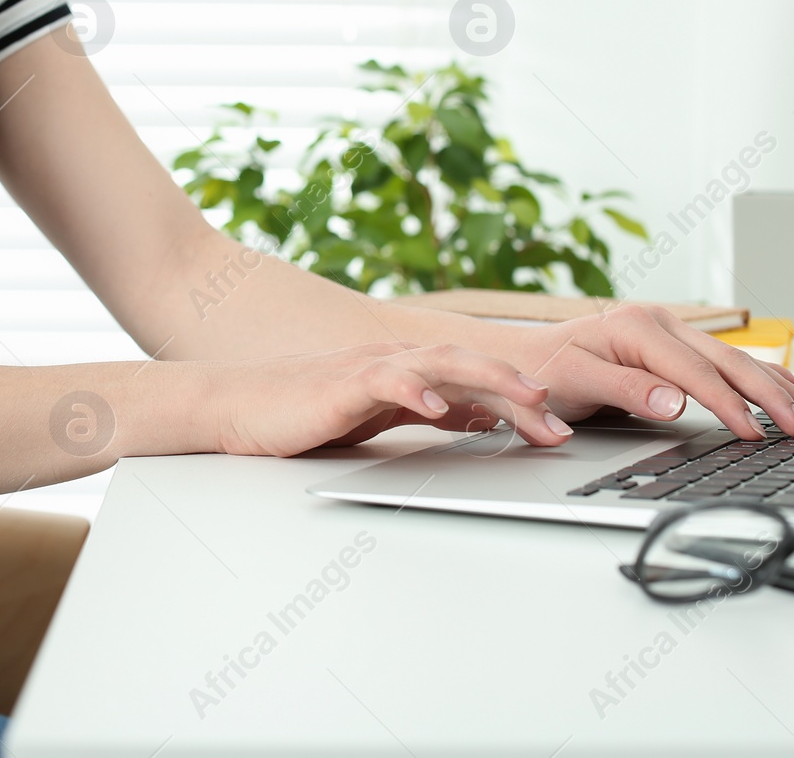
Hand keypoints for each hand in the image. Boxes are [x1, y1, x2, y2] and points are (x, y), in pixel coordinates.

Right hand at [209, 341, 562, 456]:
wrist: (234, 405)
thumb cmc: (299, 413)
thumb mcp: (376, 416)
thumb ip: (425, 411)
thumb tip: (474, 416)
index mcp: (405, 372)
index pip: (474, 381)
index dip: (519, 402)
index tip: (556, 431)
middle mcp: (394, 361)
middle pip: (471, 366)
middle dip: (520, 393)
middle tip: (559, 425)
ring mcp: (369, 369)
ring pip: (441, 363)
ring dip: (489, 381)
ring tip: (525, 400)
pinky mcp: (341, 385)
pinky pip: (386, 381)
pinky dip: (417, 391)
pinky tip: (440, 408)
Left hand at [510, 304, 793, 440]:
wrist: (524, 356)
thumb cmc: (543, 369)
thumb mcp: (575, 381)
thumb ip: (625, 390)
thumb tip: (674, 402)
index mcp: (635, 328)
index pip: (695, 373)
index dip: (729, 405)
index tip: (757, 432)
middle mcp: (657, 322)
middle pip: (726, 362)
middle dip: (769, 396)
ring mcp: (667, 330)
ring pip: (733, 359)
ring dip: (775, 385)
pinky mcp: (671, 343)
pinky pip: (723, 360)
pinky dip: (759, 375)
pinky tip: (789, 386)